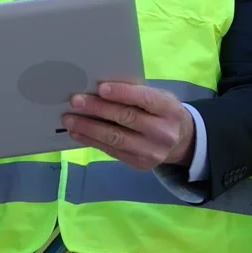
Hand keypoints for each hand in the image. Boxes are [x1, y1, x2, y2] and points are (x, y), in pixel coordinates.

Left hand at [62, 82, 195, 170]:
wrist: (181, 141)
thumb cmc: (162, 111)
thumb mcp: (160, 97)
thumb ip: (138, 94)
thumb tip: (100, 87)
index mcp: (170, 110)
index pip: (145, 99)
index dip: (122, 93)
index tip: (100, 88)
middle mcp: (163, 133)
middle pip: (126, 119)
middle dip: (98, 109)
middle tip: (75, 101)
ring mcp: (152, 152)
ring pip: (116, 138)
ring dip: (89, 128)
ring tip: (69, 120)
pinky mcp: (140, 165)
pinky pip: (112, 152)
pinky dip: (92, 141)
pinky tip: (78, 133)